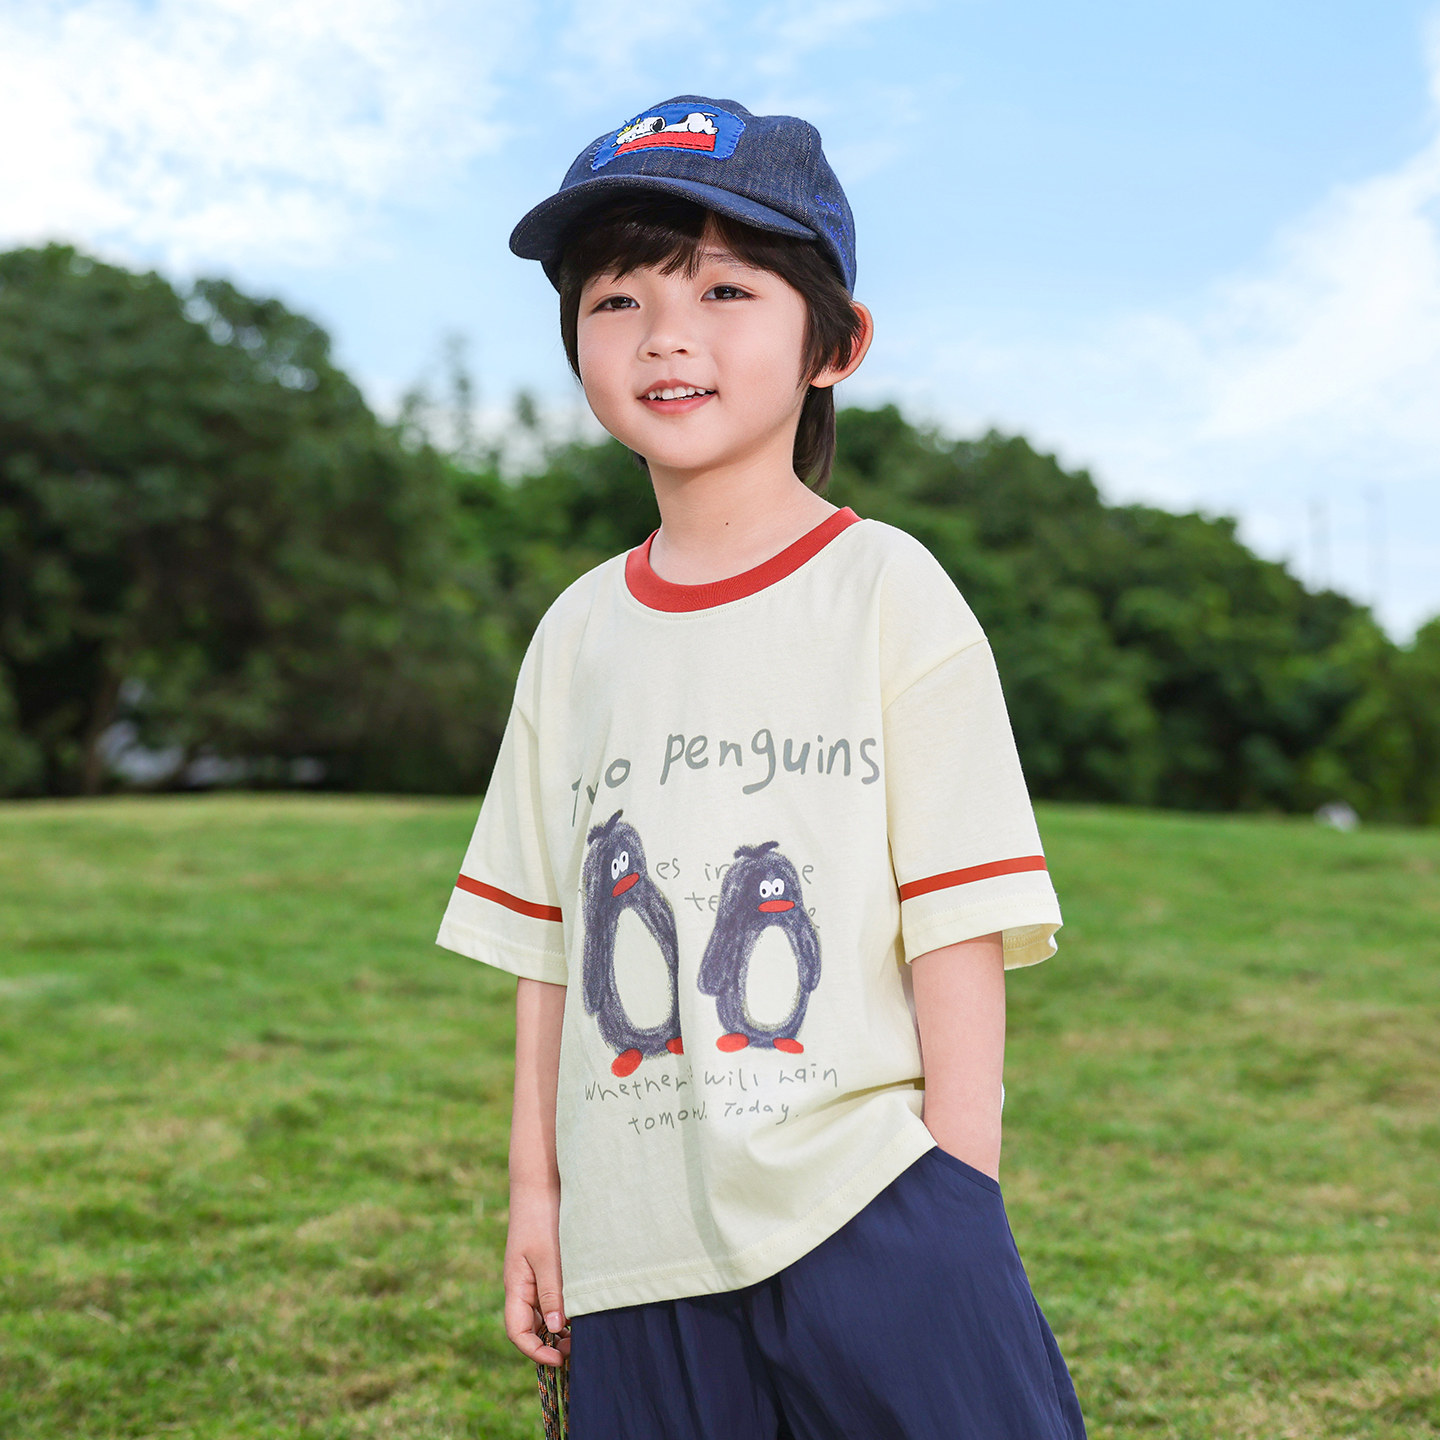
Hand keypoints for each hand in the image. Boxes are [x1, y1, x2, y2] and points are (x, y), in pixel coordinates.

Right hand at [503, 1184, 569, 1366]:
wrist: (541, 1182)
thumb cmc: (541, 1217)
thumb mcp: (547, 1256)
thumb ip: (552, 1291)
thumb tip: (557, 1329)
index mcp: (516, 1286)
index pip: (517, 1332)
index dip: (536, 1350)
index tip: (560, 1359)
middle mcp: (522, 1285)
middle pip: (531, 1326)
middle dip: (551, 1342)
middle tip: (579, 1347)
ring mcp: (534, 1275)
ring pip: (544, 1312)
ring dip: (561, 1324)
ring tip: (585, 1328)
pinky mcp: (546, 1264)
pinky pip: (553, 1294)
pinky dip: (566, 1305)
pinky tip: (584, 1304)